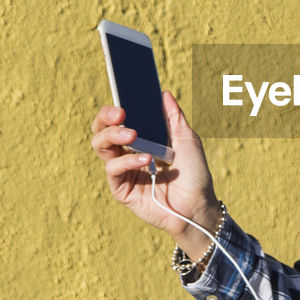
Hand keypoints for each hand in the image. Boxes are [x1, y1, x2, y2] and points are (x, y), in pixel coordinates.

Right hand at [90, 91, 220, 257]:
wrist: (198, 206)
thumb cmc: (194, 174)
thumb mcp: (187, 140)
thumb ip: (174, 118)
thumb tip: (164, 94)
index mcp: (141, 140)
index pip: (118, 120)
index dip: (114, 109)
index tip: (123, 100)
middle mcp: (127, 154)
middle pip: (101, 131)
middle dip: (105, 118)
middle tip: (120, 113)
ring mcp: (123, 172)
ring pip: (101, 147)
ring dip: (113, 136)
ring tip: (132, 134)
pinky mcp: (122, 190)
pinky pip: (113, 170)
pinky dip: (127, 160)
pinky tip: (146, 159)